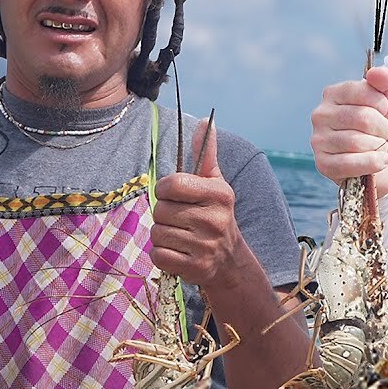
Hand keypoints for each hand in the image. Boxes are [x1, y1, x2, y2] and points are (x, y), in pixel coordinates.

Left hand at [151, 119, 245, 286]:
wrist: (229, 259)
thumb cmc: (215, 213)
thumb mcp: (214, 183)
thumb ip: (206, 153)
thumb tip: (205, 121)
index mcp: (219, 194)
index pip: (172, 184)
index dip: (165, 189)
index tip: (174, 195)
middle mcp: (215, 219)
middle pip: (161, 210)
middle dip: (164, 214)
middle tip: (180, 218)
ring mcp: (206, 246)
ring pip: (157, 233)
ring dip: (162, 234)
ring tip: (180, 235)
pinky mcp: (195, 267)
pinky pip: (159, 255)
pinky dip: (163, 255)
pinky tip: (178, 252)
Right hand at [310, 66, 387, 196]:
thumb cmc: (385, 128)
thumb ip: (386, 82)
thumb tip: (377, 73)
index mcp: (334, 94)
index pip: (364, 90)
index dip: (382, 104)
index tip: (383, 111)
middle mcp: (321, 114)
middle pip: (362, 118)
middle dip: (382, 129)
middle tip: (381, 133)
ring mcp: (319, 140)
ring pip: (357, 142)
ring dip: (378, 147)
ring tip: (377, 147)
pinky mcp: (323, 164)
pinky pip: (351, 163)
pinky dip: (373, 163)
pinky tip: (378, 161)